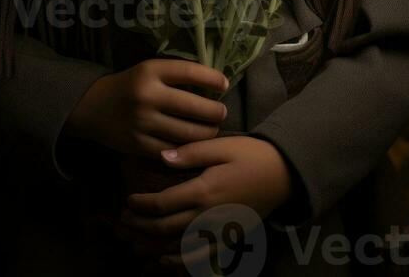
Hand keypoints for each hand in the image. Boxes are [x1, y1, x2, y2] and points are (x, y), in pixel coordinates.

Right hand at [63, 58, 229, 157]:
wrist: (93, 106)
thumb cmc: (130, 85)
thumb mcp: (149, 70)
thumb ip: (176, 75)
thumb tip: (215, 83)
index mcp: (150, 71)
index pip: (190, 72)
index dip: (212, 78)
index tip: (224, 84)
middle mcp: (147, 96)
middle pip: (195, 107)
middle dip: (216, 112)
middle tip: (222, 113)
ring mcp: (142, 123)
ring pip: (188, 133)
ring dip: (207, 133)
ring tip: (212, 129)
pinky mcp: (139, 145)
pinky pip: (174, 150)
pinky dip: (189, 149)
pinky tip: (195, 144)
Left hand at [111, 135, 295, 272]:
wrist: (284, 174)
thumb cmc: (252, 155)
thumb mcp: (221, 146)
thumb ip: (191, 152)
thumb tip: (162, 157)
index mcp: (204, 191)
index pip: (163, 204)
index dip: (142, 205)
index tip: (128, 201)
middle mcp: (209, 216)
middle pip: (166, 228)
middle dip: (141, 227)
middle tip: (124, 223)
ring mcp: (220, 232)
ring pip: (179, 248)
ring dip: (154, 248)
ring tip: (135, 245)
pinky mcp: (230, 240)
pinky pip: (201, 259)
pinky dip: (181, 263)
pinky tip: (167, 261)